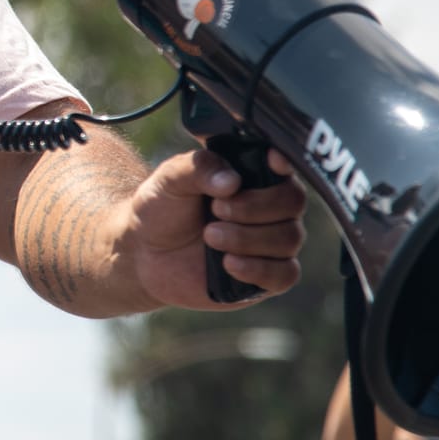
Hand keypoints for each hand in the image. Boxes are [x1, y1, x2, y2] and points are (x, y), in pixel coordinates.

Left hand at [118, 146, 307, 309]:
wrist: (146, 254)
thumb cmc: (164, 209)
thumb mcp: (171, 179)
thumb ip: (200, 169)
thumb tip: (232, 181)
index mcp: (254, 175)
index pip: (285, 166)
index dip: (284, 165)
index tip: (271, 163)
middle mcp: (271, 207)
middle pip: (293, 201)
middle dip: (254, 206)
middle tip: (215, 209)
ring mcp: (272, 242)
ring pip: (289, 238)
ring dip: (248, 238)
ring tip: (210, 236)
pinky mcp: (267, 276)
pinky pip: (285, 274)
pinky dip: (259, 269)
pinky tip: (228, 264)